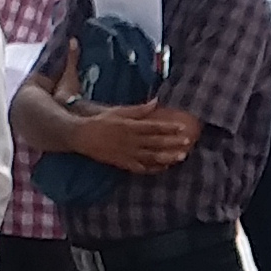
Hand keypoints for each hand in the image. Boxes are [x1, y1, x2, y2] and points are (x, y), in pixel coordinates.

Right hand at [72, 107, 195, 173]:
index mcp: (130, 126)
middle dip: (172, 143)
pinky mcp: (123, 164)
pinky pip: (141, 168)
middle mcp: (130, 141)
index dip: (168, 127)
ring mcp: (127, 154)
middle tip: (187, 142)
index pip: (153, 126)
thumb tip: (156, 101)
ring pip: (151, 157)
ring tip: (181, 157)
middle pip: (155, 142)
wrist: (82, 137)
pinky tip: (165, 167)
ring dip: (167, 157)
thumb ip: (138, 109)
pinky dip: (154, 169)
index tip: (182, 127)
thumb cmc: (101, 121)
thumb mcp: (119, 111)